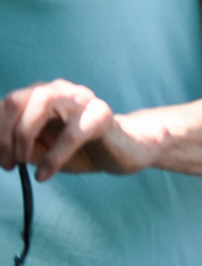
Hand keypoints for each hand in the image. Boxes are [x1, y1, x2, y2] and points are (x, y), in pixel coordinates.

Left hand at [0, 80, 158, 180]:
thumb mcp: (41, 151)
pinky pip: (71, 133)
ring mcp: (82, 99)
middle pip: (16, 100)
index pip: (6, 105)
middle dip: (4, 135)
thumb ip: (17, 148)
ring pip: (42, 104)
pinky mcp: (102, 115)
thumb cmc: (81, 150)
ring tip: (23, 164)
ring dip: (23, 136)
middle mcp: (59, 91)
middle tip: (9, 163)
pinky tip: (44, 174)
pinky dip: (52, 157)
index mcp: (41, 96)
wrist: (127, 151)